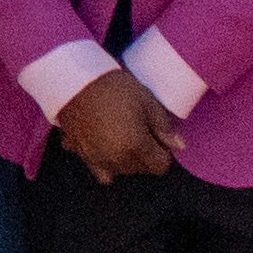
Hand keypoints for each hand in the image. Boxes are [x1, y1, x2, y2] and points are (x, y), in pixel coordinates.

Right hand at [54, 66, 177, 179]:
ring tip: (121, 133)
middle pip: (141, 169)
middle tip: (139, 128)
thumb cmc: (113, 87)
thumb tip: (179, 146)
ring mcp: (97, 160)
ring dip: (126, 159)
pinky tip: (104, 144)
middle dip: (145, 154)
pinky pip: (100, 170)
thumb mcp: (146, 101)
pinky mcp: (81, 155)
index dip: (163, 150)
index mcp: (136, 147)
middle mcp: (117, 160)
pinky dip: (105, 162)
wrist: (74, 81)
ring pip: (122, 170)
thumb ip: (164, 127)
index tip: (157, 134)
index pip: (160, 166)